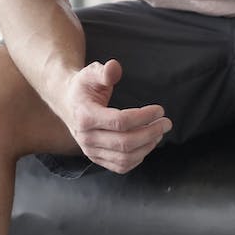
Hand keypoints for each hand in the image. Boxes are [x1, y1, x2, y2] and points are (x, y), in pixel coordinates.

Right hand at [58, 59, 170, 173]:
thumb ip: (104, 71)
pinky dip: (138, 158)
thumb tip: (114, 67)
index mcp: (85, 116)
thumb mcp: (90, 73)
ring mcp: (90, 150)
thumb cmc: (83, 87)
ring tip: (158, 133)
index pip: (120, 122)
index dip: (143, 117)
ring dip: (147, 147)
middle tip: (166, 123)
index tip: (159, 110)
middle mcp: (86, 137)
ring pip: (125, 158)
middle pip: (125, 143)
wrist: (67, 102)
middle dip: (151, 133)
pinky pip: (121, 166)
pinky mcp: (96, 158)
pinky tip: (147, 144)